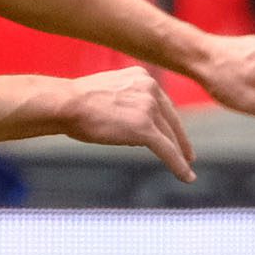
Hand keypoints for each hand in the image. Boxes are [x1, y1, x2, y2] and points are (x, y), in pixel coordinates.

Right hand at [58, 67, 196, 181]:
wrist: (65, 104)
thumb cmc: (77, 101)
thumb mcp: (110, 91)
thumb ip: (127, 100)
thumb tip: (135, 123)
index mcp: (142, 77)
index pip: (163, 103)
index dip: (171, 122)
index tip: (177, 135)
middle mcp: (150, 88)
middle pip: (171, 119)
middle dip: (180, 139)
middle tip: (188, 155)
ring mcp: (149, 107)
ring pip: (169, 136)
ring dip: (179, 155)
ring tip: (186, 169)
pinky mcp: (145, 128)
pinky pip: (167, 150)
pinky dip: (178, 165)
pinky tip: (186, 177)